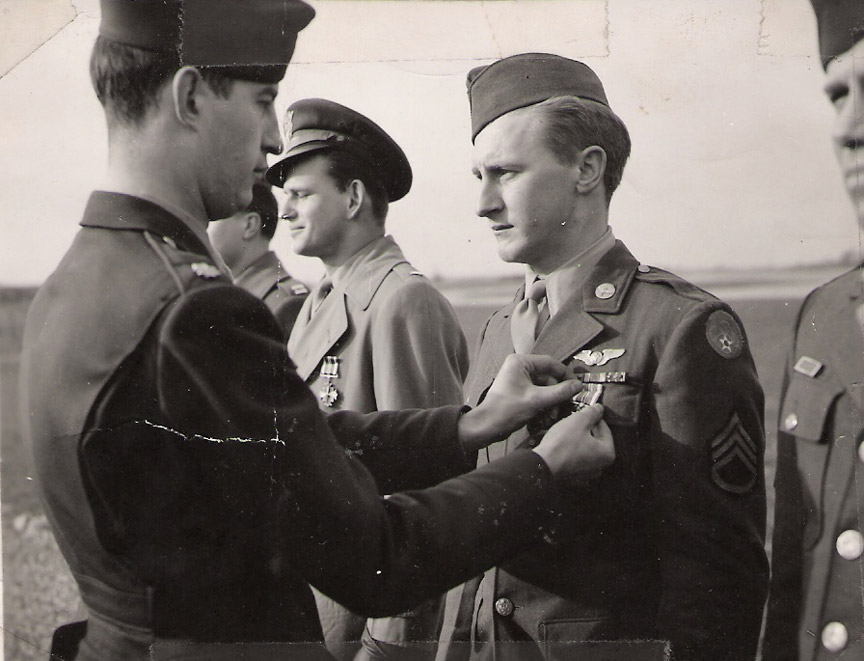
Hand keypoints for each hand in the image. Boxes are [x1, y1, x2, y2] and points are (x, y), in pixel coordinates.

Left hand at [458, 354, 582, 452]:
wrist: (487, 426)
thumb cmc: (508, 410)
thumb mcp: (537, 400)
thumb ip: (560, 392)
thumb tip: (579, 385)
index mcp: (520, 362)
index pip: (550, 363)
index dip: (565, 374)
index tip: (577, 386)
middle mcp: (519, 367)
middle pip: (548, 376)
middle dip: (557, 392)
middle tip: (564, 405)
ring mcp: (519, 379)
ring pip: (544, 387)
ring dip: (551, 401)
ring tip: (553, 414)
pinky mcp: (519, 391)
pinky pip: (538, 393)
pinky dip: (544, 404)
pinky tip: (547, 416)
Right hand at [532, 404, 614, 477]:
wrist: (543, 464)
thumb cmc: (563, 443)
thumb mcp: (579, 421)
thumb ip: (593, 412)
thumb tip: (600, 408)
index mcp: (608, 453)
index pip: (605, 428)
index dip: (593, 416)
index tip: (582, 411)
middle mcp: (601, 466)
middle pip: (596, 439)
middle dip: (586, 428)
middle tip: (573, 420)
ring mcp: (588, 473)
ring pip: (586, 448)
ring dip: (579, 437)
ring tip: (567, 430)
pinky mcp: (575, 475)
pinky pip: (577, 457)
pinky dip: (573, 449)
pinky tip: (563, 443)